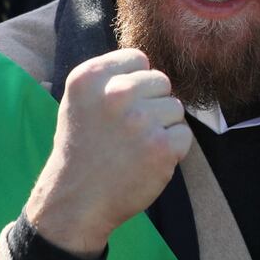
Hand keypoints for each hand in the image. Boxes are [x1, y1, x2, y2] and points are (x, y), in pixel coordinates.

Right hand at [25, 49, 191, 254]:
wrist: (76, 200)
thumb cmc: (81, 149)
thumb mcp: (80, 101)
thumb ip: (110, 77)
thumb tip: (150, 66)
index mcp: (90, 76)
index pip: (138, 59)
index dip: (134, 83)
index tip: (118, 107)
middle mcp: (115, 93)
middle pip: (161, 81)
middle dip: (151, 104)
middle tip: (127, 131)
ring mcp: (140, 120)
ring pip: (175, 107)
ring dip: (162, 126)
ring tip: (135, 146)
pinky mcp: (162, 147)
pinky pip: (183, 134)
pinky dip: (172, 149)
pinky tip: (147, 160)